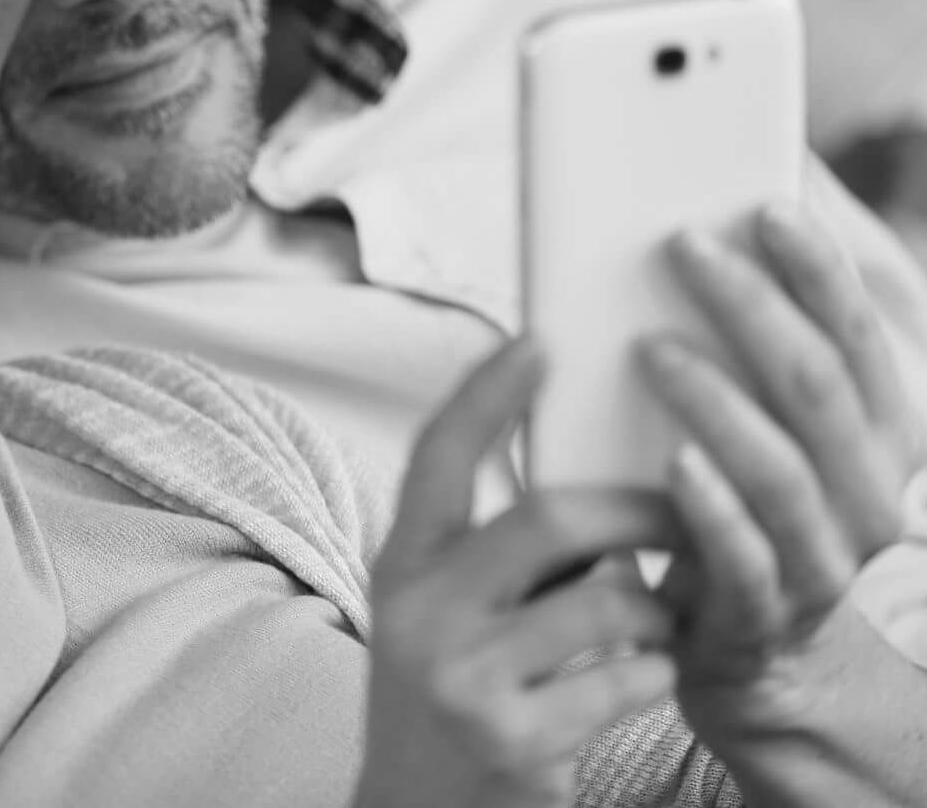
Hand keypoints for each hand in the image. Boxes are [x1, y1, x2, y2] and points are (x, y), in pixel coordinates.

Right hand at [355, 340, 680, 807]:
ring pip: (610, 600)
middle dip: (637, 509)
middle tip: (680, 511)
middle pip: (551, 518)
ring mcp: (467, 679)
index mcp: (401, 567)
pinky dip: (654, 671)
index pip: (437, 457)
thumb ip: (491, 553)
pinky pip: (628, 678)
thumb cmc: (448, 694)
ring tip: (654, 616)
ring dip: (656, 605)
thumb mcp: (438, 613)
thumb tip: (589, 478)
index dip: (487, 394)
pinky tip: (638, 677)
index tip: (538, 341)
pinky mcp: (517, 740)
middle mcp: (422, 614)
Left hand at [639, 205, 920, 738]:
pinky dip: (714, 510)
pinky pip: (745, 563)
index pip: (865, 342)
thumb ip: (762, 366)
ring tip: (651, 347)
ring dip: (718, 401)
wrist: (775, 682)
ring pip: (785, 472)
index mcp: (881, 445)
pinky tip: (674, 465)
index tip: (768, 204)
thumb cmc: (763, 534)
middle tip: (682, 245)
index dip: (822, 271)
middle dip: (754, 307)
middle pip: (822, 388)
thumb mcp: (783, 446)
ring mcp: (821, 565)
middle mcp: (867, 500)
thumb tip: (717, 237)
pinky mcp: (762, 622)